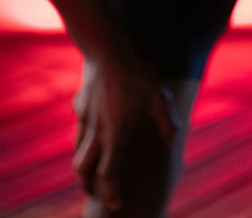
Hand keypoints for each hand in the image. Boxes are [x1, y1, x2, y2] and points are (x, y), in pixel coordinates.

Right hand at [72, 53, 176, 211]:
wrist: (105, 48)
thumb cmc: (135, 73)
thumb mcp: (158, 97)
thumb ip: (166, 122)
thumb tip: (172, 140)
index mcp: (115, 134)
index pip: (109, 174)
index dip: (111, 194)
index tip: (116, 207)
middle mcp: (96, 132)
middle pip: (84, 169)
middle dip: (89, 187)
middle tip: (96, 196)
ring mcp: (85, 119)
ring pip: (78, 152)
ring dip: (84, 168)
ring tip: (91, 175)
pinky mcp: (80, 107)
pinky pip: (79, 132)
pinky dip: (83, 145)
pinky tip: (92, 140)